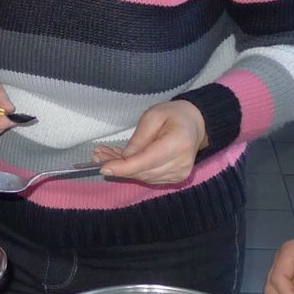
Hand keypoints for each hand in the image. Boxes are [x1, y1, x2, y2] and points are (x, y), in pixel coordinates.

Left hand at [90, 101, 206, 184]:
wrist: (195, 124)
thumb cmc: (173, 115)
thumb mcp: (153, 116)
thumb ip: (139, 138)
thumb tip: (124, 158)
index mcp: (178, 143)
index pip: (146, 161)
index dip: (124, 167)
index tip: (104, 167)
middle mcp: (181, 163)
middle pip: (143, 172)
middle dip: (119, 167)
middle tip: (97, 157)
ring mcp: (180, 174)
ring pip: (144, 177)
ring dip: (123, 170)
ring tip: (105, 156)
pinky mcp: (176, 178)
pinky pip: (149, 178)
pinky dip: (134, 171)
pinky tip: (120, 161)